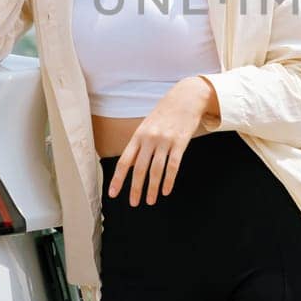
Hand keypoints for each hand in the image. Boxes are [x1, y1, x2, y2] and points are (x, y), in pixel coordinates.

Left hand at [107, 77, 216, 206]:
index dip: (118, 179)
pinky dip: (169, 180)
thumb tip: (131, 165)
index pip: (124, 161)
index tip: (113, 193)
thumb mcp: (147, 125)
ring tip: (150, 201)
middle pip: (139, 169)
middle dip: (136, 188)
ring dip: (152, 188)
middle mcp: (149, 138)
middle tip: (133, 203)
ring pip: (156, 170)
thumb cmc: (165, 113)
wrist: (186, 97)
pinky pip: (173, 165)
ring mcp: (165, 140)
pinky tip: (166, 191)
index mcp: (138, 135)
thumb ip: (140, 144)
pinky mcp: (180, 142)